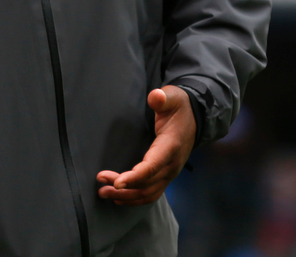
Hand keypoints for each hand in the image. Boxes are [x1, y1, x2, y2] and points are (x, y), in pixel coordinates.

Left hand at [96, 85, 195, 205]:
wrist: (195, 118)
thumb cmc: (178, 107)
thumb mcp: (172, 97)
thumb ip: (163, 98)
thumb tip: (155, 97)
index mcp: (171, 146)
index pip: (152, 166)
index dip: (135, 176)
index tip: (117, 182)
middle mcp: (172, 165)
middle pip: (146, 184)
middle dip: (123, 187)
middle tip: (100, 182)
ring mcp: (170, 173)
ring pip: (148, 193)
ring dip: (126, 196)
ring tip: (104, 192)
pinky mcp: (166, 176)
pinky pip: (151, 193)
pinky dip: (135, 199)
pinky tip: (119, 198)